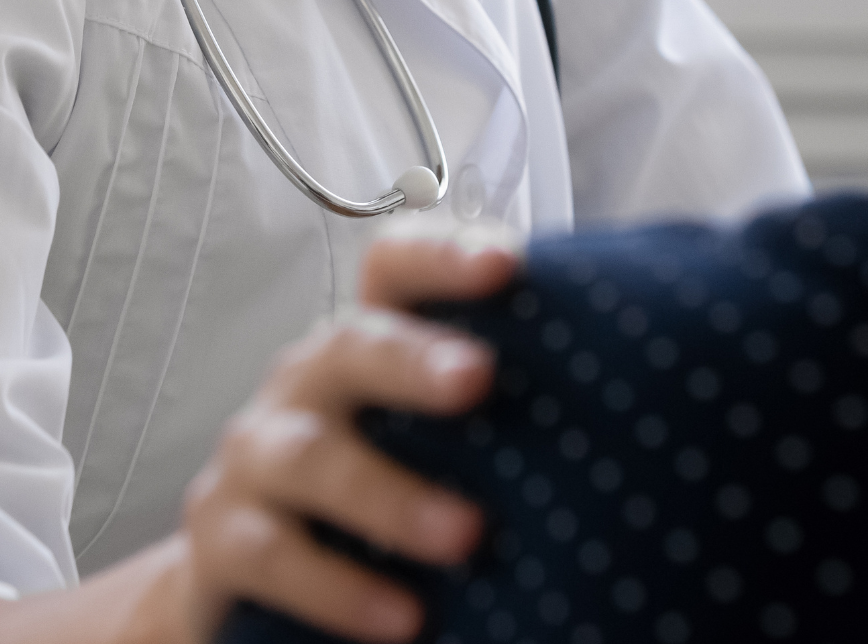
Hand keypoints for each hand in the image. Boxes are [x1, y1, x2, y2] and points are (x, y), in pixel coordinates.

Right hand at [178, 221, 522, 641]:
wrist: (245, 570)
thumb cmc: (374, 482)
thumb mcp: (429, 433)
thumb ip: (502, 404)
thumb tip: (644, 389)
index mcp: (367, 345)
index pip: (395, 271)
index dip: (444, 259)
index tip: (510, 265)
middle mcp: (307, 385)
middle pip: (350, 347)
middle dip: (413, 360)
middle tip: (479, 379)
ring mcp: (256, 459)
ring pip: (311, 458)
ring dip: (389, 496)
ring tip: (465, 535)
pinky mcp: (223, 540)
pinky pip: (273, 556)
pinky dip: (338, 587)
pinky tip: (402, 615)